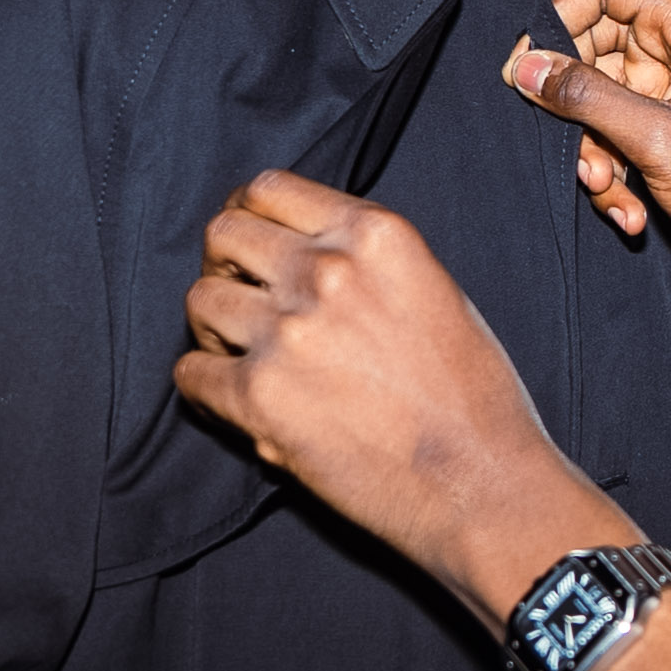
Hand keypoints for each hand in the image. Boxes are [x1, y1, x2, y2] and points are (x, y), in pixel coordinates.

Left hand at [175, 169, 628, 613]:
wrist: (480, 481)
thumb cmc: (472, 395)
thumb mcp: (434, 289)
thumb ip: (365, 261)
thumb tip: (300, 256)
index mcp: (376, 236)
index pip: (271, 188)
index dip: (251, 216)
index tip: (251, 244)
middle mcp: (327, 272)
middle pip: (224, 234)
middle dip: (225, 264)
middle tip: (242, 299)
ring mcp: (288, 333)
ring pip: (200, 300)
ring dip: (213, 328)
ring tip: (243, 356)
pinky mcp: (259, 398)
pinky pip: (190, 374)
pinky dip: (204, 387)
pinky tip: (235, 400)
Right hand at [507, 0, 670, 310]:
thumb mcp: (660, 141)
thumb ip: (587, 98)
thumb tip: (527, 67)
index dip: (557, 23)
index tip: (527, 72)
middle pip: (592, 46)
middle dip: (575, 109)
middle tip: (580, 156)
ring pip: (600, 97)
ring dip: (594, 151)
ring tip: (613, 192)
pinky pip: (621, 129)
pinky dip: (615, 168)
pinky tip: (630, 208)